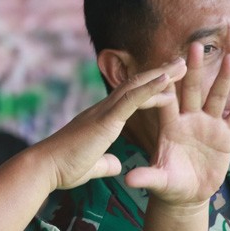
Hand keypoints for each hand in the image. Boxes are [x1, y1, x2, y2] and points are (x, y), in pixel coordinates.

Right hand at [36, 57, 186, 190]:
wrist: (46, 168)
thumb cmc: (63, 168)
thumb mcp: (92, 165)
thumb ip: (106, 162)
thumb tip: (117, 165)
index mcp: (100, 119)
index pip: (129, 98)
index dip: (149, 87)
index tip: (168, 80)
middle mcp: (102, 110)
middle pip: (136, 85)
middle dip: (160, 74)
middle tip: (181, 62)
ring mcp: (103, 112)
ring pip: (136, 86)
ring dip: (161, 75)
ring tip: (183, 64)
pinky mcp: (105, 120)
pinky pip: (132, 100)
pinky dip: (150, 88)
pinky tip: (167, 80)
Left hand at [125, 43, 229, 208]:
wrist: (188, 194)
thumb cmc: (169, 184)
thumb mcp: (159, 181)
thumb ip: (147, 177)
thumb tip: (129, 180)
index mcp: (169, 126)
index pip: (165, 101)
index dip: (165, 86)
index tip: (166, 67)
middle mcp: (189, 120)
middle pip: (191, 90)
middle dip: (194, 69)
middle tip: (196, 45)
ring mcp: (208, 125)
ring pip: (217, 97)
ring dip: (223, 78)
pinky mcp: (226, 135)